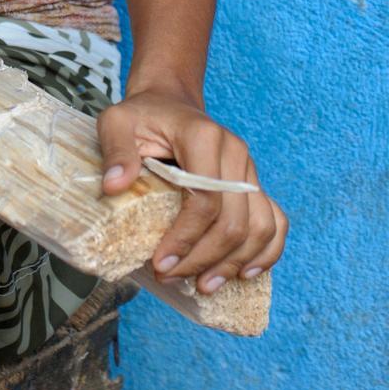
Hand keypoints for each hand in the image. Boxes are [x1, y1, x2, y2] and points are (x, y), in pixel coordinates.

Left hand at [96, 88, 287, 294]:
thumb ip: (116, 150)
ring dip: (234, 264)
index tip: (160, 263)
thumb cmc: (142, 117)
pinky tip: (245, 274)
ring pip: (260, 227)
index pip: (205, 200)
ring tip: (203, 286)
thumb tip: (114, 186)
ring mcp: (249, 171)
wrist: (169, 103)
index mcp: (204, 137)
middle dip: (204, 258)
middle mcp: (235, 153)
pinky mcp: (254, 185)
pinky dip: (266, 252)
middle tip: (170, 278)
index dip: (185, 238)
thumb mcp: (117, 123)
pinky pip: (276, 221)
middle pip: (234, 221)